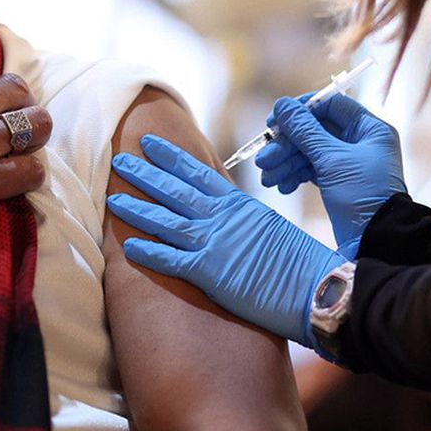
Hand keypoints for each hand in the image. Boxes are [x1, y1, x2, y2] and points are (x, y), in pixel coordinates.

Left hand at [108, 135, 344, 344]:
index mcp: (238, 204)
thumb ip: (244, 219)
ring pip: (166, 219)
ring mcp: (215, 243)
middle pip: (175, 190)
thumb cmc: (300, 263)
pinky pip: (172, 259)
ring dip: (137, 208)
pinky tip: (128, 245)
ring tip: (113, 197)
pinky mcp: (211, 272)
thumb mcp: (270, 227)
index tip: (149, 143)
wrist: (317, 286)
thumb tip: (230, 215)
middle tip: (120, 160)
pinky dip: (149, 252)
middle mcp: (223, 217)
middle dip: (145, 174)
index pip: (198, 172)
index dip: (170, 157)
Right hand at [255, 93, 405, 257]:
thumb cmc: (363, 195)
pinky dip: (295, 176)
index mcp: (368, 129)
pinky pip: (311, 170)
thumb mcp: (331, 160)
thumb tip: (282, 105)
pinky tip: (281, 186)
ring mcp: (348, 163)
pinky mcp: (338, 182)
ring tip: (267, 178)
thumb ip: (305, 131)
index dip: (301, 110)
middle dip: (287, 144)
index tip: (274, 120)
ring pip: (309, 152)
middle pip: (314, 131)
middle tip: (264, 159)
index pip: (330, 105)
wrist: (377, 241)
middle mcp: (360, 142)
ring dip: (286, 162)